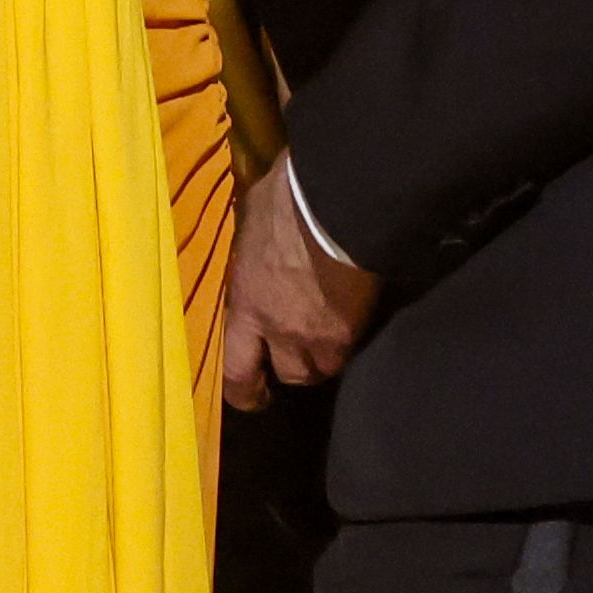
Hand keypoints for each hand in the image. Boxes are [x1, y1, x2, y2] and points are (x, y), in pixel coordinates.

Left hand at [218, 169, 378, 404]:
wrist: (336, 201)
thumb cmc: (289, 199)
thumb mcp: (254, 218)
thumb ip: (255, 244)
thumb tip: (258, 235)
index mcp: (246, 303)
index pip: (236, 370)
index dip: (246, 391)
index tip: (256, 394)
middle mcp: (277, 329)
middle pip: (288, 376)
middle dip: (294, 371)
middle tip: (303, 359)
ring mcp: (315, 334)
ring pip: (323, 369)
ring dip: (326, 358)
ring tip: (333, 337)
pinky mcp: (349, 329)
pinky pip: (350, 351)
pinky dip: (351, 342)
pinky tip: (356, 322)